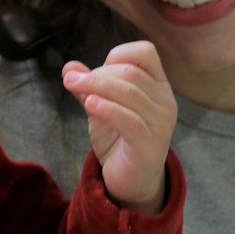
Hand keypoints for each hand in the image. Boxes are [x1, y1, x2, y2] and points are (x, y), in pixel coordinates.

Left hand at [63, 41, 176, 213]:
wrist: (131, 181)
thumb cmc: (118, 139)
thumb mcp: (101, 108)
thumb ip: (89, 88)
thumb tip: (69, 67)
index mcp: (158, 86)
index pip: (144, 52)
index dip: (117, 56)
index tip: (95, 71)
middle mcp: (165, 100)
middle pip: (131, 72)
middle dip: (97, 74)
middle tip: (71, 81)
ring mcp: (161, 122)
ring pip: (129, 92)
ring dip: (95, 86)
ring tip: (72, 86)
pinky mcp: (150, 143)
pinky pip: (128, 119)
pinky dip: (107, 108)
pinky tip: (89, 105)